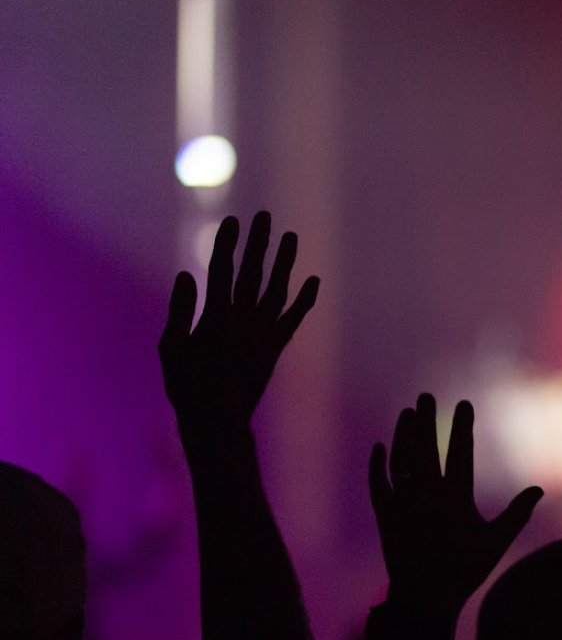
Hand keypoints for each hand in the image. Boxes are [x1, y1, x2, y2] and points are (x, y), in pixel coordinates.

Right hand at [158, 212, 318, 430]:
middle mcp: (244, 322)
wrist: (219, 422)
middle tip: (265, 216)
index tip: (233, 222)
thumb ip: (179, 311)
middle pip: (253, 273)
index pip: (221, 271)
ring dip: (285, 263)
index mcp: (215, 318)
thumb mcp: (170, 349)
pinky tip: (313, 281)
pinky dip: (304, 300)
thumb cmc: (186, 387)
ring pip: (277, 290)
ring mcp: (263, 334)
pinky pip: (293, 320)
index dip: (227, 245)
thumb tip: (186, 277)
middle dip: (259, 243)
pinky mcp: (275, 348)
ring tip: (291, 237)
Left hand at [369, 394, 541, 621]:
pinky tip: (380, 448)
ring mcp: (403, 504)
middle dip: (426, 420)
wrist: (424, 599)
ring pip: (401, 460)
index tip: (464, 404)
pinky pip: (379, 484)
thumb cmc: (465, 571)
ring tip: (407, 413)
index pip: (461, 451)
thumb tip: (539, 489)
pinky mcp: (385, 516)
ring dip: (403, 434)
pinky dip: (378, 465)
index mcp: (456, 497)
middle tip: (425, 396)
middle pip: (426, 448)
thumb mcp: (496, 542)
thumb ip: (517, 513)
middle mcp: (427, 495)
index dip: (463, 426)